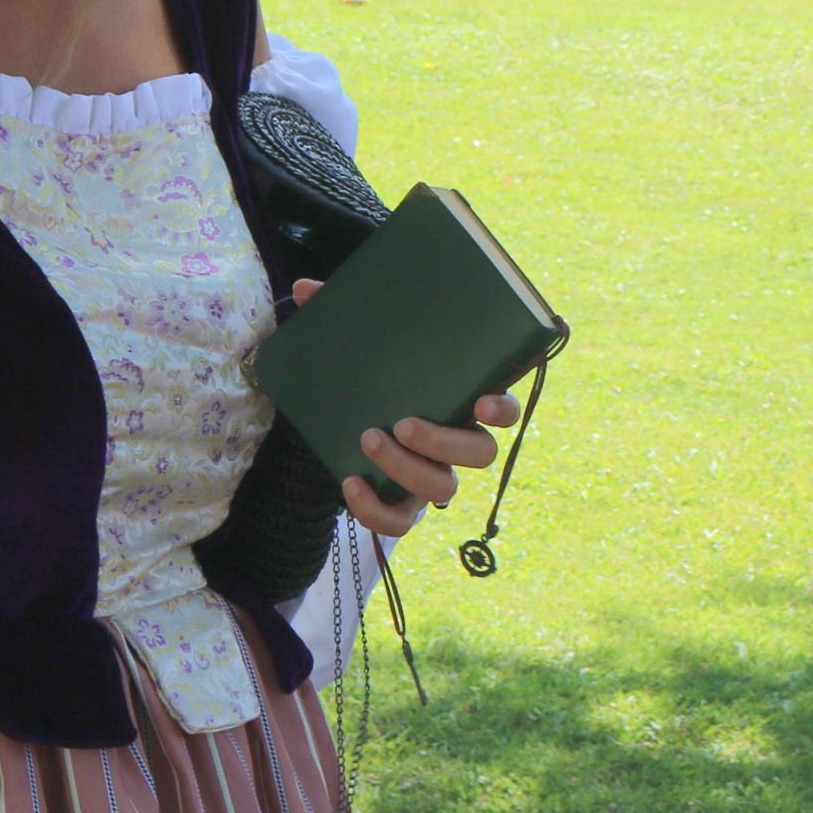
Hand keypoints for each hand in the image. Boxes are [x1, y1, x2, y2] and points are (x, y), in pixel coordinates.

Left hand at [287, 285, 522, 535]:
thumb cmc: (372, 376)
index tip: (483, 401)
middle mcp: (459, 442)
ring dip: (407, 468)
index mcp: (463, 399)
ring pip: (444, 489)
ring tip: (368, 439)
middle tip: (403, 423)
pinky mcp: (404, 505)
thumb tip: (306, 290)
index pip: (506, 408)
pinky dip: (377, 511)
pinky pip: (401, 523)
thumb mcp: (360, 344)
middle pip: (481, 454)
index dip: (503, 409)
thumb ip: (342, 314)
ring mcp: (435, 475)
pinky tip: (350, 485)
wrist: (345, 419)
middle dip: (443, 441)